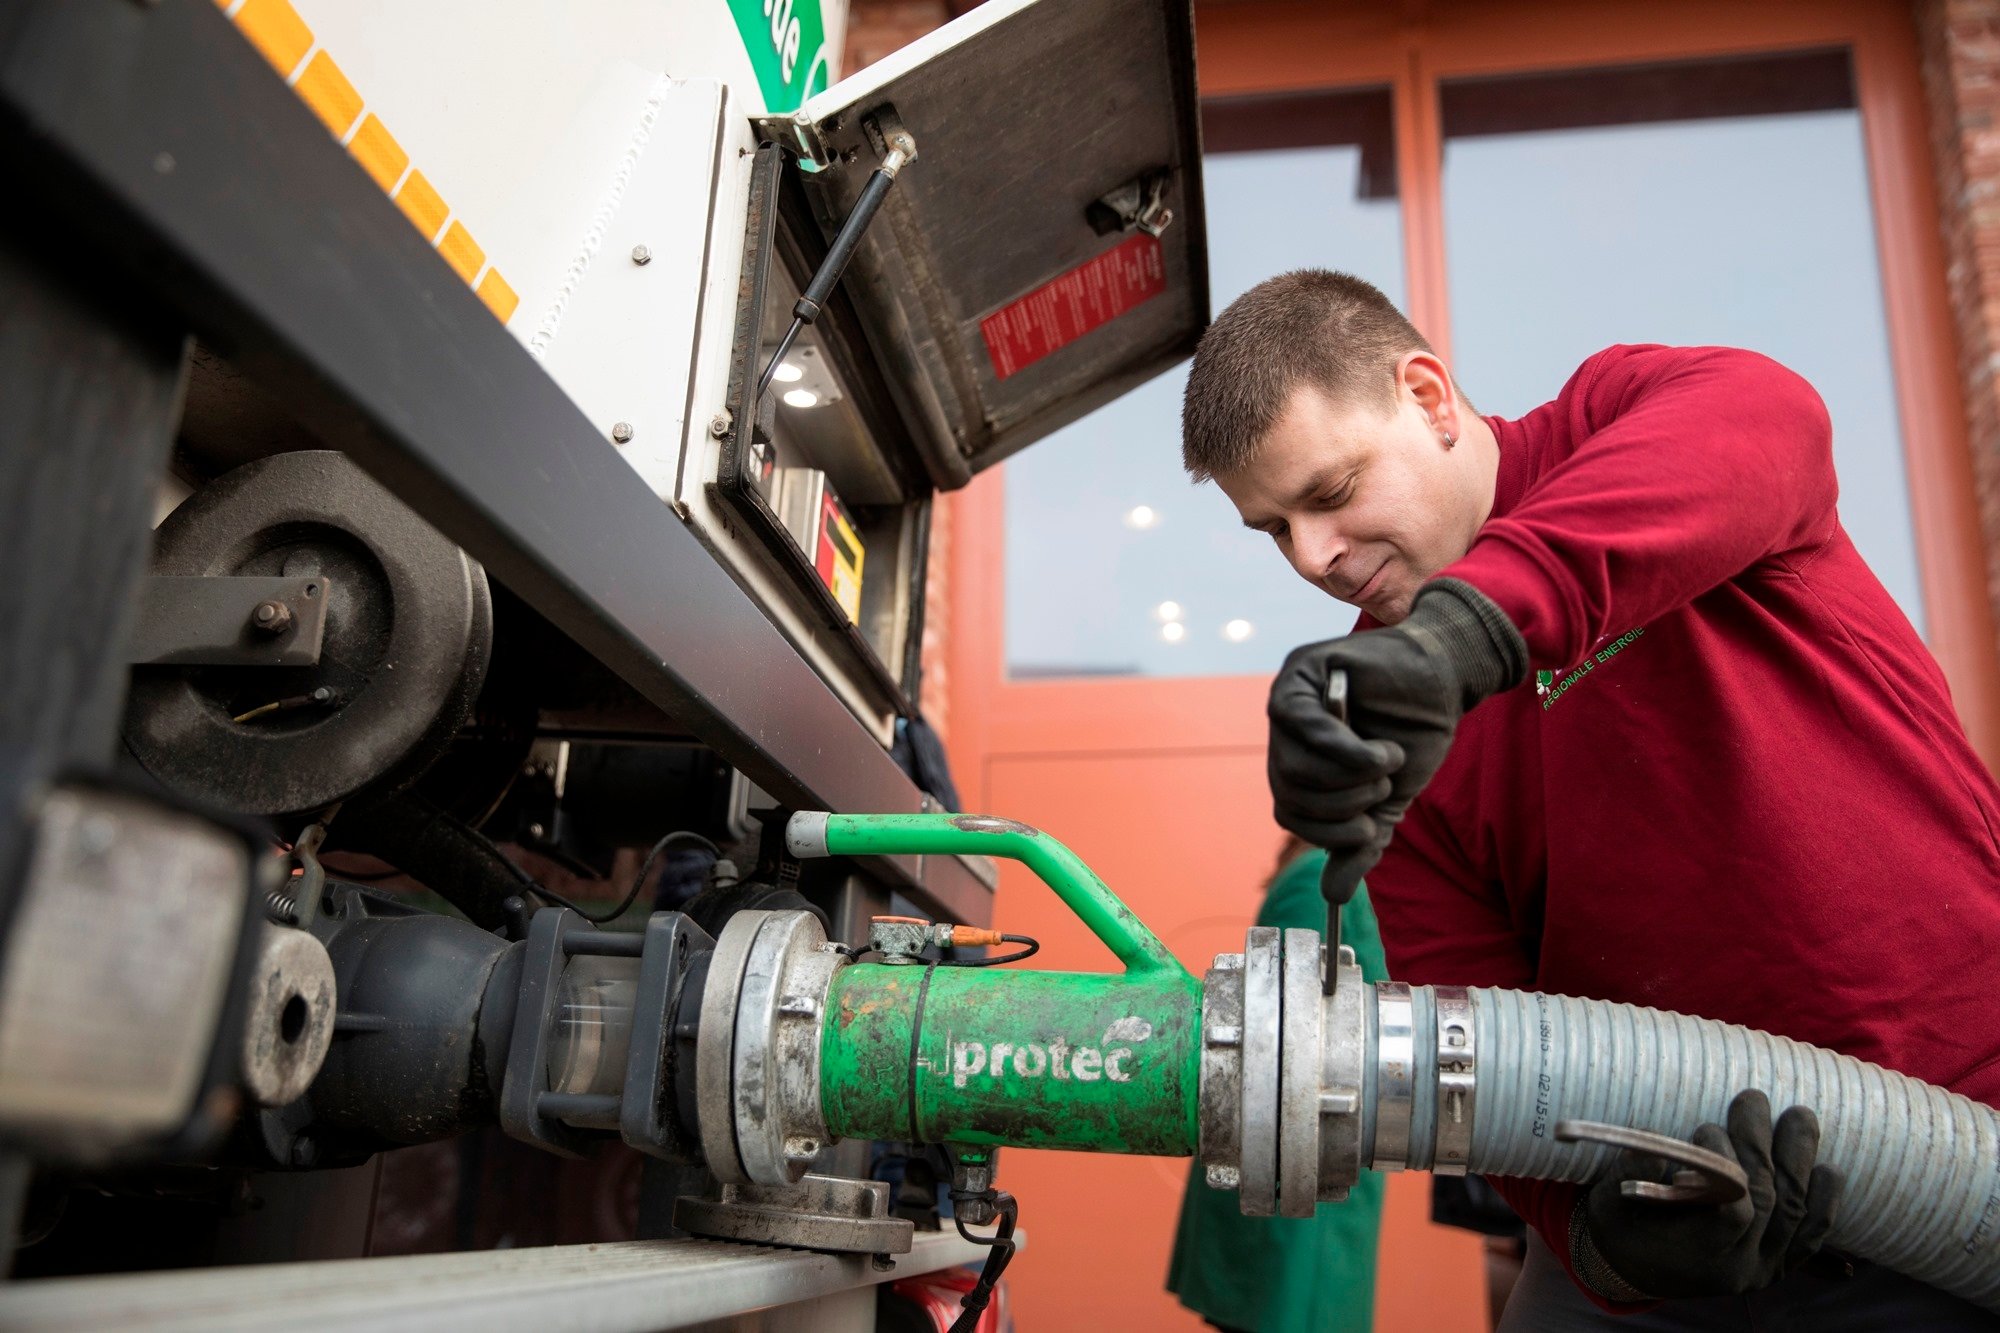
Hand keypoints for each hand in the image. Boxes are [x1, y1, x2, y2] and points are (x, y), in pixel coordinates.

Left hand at [1266, 578, 1526, 901]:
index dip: (1325, 831)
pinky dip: (1347, 751)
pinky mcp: (1300, 672)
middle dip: (1343, 805)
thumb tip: (1333, 898)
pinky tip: (1382, 753)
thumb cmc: (1412, 736)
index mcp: (1299, 764)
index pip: (1288, 811)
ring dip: (1351, 779)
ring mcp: (1288, 701)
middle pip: (1288, 790)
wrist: (1444, 682)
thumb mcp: (1387, 802)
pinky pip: (1305, 725)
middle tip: (1383, 790)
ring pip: (1295, 765)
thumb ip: (1361, 845)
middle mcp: (1284, 735)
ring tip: (1388, 763)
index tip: (1368, 829)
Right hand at [1571, 1089, 1844, 1300]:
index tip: (1705, 1127)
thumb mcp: (1610, 1200)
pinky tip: (1829, 1171)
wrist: (1635, 1266)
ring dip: (1802, 1162)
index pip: (1736, 1210)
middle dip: (1765, 1146)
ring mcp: (1766, 1268)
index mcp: (1700, 1255)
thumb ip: (1630, 1173)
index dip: (1728, 1163)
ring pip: (1798, 1214)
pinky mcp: (1780, 1263)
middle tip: (1754, 1099)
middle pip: (1772, 1203)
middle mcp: (1741, 1269)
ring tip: (1801, 1118)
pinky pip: (1813, 1236)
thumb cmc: (1621, 1225)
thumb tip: (1653, 1142)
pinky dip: (1825, 1203)